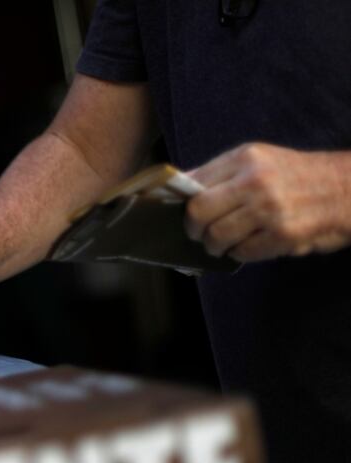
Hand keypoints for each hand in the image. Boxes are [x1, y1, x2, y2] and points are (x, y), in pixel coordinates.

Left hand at [186, 143, 350, 261]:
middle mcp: (255, 181)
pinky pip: (242, 252)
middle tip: (198, 234)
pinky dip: (238, 254)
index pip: (193, 184)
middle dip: (193, 229)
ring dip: (214, 246)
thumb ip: (220, 173)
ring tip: (221, 244)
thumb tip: (178, 188)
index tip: (184, 214)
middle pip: (198, 212)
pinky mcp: (282, 234)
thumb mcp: (259, 160)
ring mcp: (269, 209)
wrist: (347, 189)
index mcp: (245, 158)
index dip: (183, 204)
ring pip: (217, 236)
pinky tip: (246, 246)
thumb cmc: (296, 176)